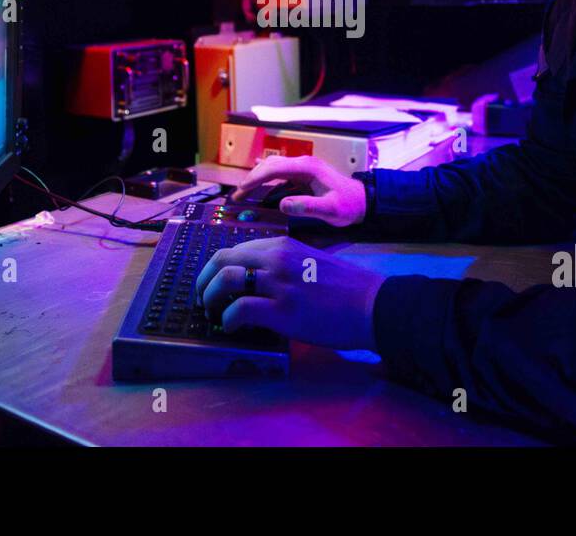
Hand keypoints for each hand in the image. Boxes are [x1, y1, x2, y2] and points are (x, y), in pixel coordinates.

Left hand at [195, 236, 385, 350]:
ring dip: (211, 298)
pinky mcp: (283, 311)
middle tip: (204, 298)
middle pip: (222, 260)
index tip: (213, 283)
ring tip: (213, 313)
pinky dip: (228, 320)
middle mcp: (276, 260)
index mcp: (282, 247)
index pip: (234, 249)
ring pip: (225, 281)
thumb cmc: (346, 288)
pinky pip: (240, 310)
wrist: (372, 305)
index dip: (216, 268)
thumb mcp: (310, 263)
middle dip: (205, 280)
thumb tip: (256, 281)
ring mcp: (278, 284)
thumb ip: (283, 266)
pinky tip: (232, 328)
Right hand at [231, 154, 367, 226]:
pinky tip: (258, 192)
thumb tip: (283, 205)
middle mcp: (303, 163)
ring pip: (273, 168)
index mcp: (308, 168)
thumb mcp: (330, 209)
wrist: (363, 201)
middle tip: (236, 196)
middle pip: (270, 165)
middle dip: (251, 179)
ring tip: (242, 195)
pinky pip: (280, 176)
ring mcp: (303, 168)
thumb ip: (307, 207)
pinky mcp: (303, 175)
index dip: (255, 178)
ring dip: (257, 179)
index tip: (241, 190)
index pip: (275, 168)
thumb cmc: (348, 205)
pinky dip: (266, 183)